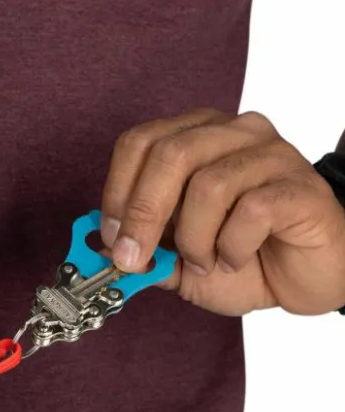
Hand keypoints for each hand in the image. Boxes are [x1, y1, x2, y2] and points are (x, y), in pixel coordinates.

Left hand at [99, 108, 344, 315]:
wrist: (310, 277)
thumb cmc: (244, 257)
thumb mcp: (179, 259)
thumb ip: (144, 248)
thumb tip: (103, 244)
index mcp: (195, 137)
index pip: (139, 142)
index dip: (117, 191)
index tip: (112, 237)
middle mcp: (232, 133)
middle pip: (170, 154)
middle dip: (143, 215)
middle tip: (136, 259)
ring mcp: (271, 154)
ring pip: (209, 184)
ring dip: (195, 239)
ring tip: (205, 262)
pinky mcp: (301, 185)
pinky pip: (253, 209)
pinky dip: (232, 246)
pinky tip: (236, 258)